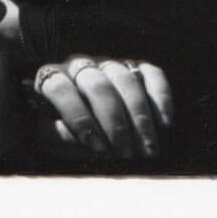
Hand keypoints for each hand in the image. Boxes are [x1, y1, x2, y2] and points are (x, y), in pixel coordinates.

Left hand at [34, 56, 172, 158]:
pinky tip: (164, 124)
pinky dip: (160, 97)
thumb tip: (85, 139)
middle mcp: (79, 66)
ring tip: (147, 148)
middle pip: (97, 86)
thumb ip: (58, 137)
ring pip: (125, 80)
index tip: (98, 149)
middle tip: (126, 153)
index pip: (61, 90)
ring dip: (139, 116)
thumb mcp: (53, 139)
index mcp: (52, 79)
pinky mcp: (136, 67)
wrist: (90, 128)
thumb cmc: (66, 133)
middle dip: (114, 122)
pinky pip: (151, 74)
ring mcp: (109, 63)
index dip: (79, 119)